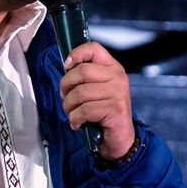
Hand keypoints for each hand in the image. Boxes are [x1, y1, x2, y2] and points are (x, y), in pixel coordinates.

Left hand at [59, 42, 135, 160]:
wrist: (120, 138)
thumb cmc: (104, 113)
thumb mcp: (97, 89)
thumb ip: (85, 76)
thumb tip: (66, 66)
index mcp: (113, 68)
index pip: (94, 49)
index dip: (76, 54)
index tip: (67, 67)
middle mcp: (118, 77)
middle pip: (81, 71)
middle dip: (66, 86)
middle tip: (66, 97)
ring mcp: (118, 93)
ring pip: (79, 92)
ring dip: (69, 106)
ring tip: (72, 113)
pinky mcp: (115, 109)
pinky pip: (84, 110)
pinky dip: (75, 119)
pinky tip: (78, 123)